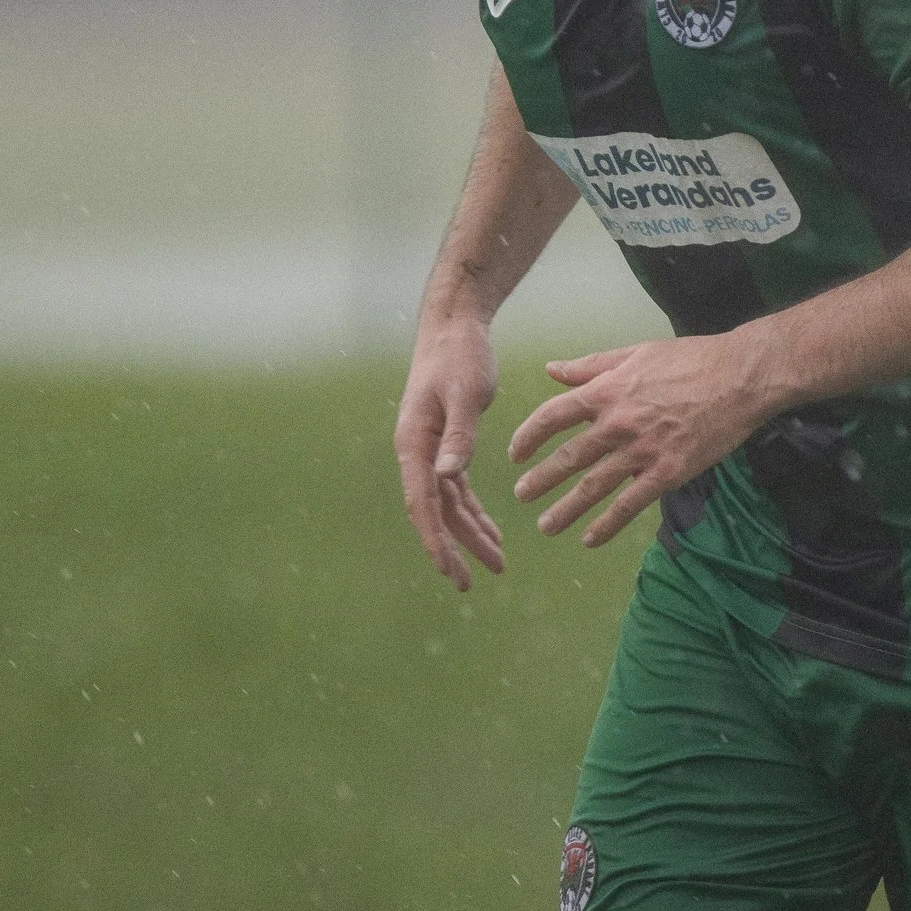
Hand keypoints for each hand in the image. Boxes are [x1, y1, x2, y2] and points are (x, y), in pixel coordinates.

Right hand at [394, 317, 505, 589]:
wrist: (454, 328)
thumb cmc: (459, 355)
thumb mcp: (465, 393)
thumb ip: (459, 434)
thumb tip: (447, 476)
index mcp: (414, 443)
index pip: (422, 502)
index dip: (434, 540)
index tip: (448, 570)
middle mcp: (417, 452)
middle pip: (434, 511)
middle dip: (454, 548)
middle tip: (471, 583)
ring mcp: (430, 451)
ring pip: (448, 505)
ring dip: (469, 534)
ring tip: (496, 564)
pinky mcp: (447, 445)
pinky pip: (457, 489)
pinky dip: (474, 512)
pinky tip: (492, 532)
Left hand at [508, 335, 775, 548]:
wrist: (740, 377)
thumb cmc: (690, 359)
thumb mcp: (635, 352)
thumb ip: (590, 365)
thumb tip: (552, 370)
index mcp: (607, 391)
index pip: (553, 416)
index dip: (529, 436)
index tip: (516, 452)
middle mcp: (618, 423)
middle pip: (569, 457)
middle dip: (541, 479)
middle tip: (522, 495)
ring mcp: (643, 451)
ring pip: (594, 486)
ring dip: (566, 509)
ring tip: (546, 525)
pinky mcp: (668, 472)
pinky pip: (630, 504)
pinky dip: (607, 524)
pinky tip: (590, 539)